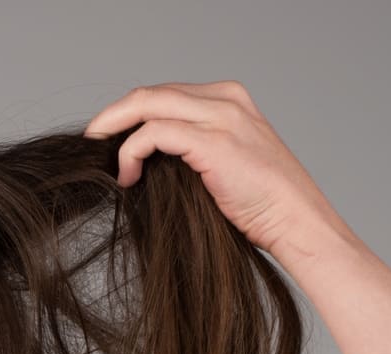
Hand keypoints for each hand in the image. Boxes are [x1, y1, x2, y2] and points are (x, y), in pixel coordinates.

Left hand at [83, 80, 353, 261]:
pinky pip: (154, 133)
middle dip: (115, 115)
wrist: (298, 223)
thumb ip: (193, 151)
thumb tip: (145, 162)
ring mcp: (221, 117)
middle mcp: (226, 100)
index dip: (132, 112)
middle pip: (152, 93)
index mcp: (231, 100)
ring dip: (116, 129)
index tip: (109, 137)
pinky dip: (132, 152)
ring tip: (101, 156)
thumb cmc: (262, 207)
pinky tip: (127, 176)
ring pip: (148, 104)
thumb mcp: (225, 167)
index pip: (166, 94)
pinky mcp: (213, 142)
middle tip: (92, 141)